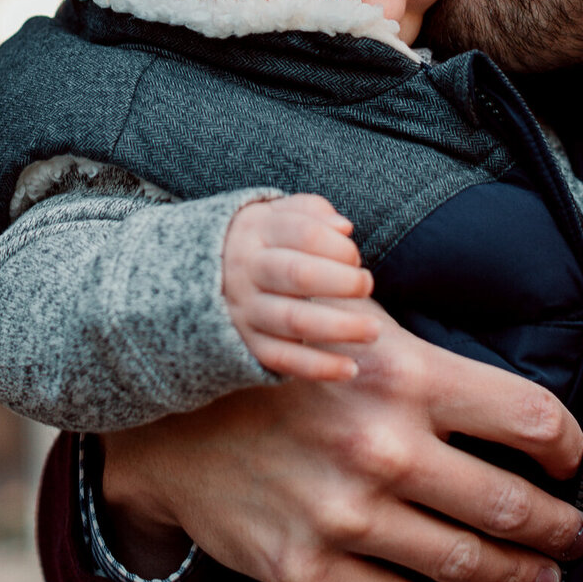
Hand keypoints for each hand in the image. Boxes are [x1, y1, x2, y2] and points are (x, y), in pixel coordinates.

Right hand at [101, 306, 582, 581]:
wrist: (167, 420)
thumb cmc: (275, 360)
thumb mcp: (348, 315)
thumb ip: (424, 336)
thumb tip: (498, 351)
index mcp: (404, 376)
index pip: (530, 418)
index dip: (568, 445)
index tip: (571, 460)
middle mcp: (382, 449)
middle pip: (509, 503)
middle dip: (558, 527)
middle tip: (577, 534)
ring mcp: (345, 517)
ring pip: (464, 563)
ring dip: (519, 576)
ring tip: (542, 577)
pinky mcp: (307, 571)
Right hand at [223, 195, 378, 380]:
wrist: (209, 272)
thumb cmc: (266, 240)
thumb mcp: (280, 214)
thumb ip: (313, 212)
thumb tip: (344, 228)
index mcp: (257, 230)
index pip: (303, 233)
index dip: (337, 245)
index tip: (355, 257)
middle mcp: (247, 269)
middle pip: (298, 274)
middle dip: (342, 282)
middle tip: (368, 285)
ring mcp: (246, 309)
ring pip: (294, 321)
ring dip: (340, 328)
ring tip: (373, 331)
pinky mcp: (250, 343)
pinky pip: (284, 360)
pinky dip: (319, 367)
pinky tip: (351, 369)